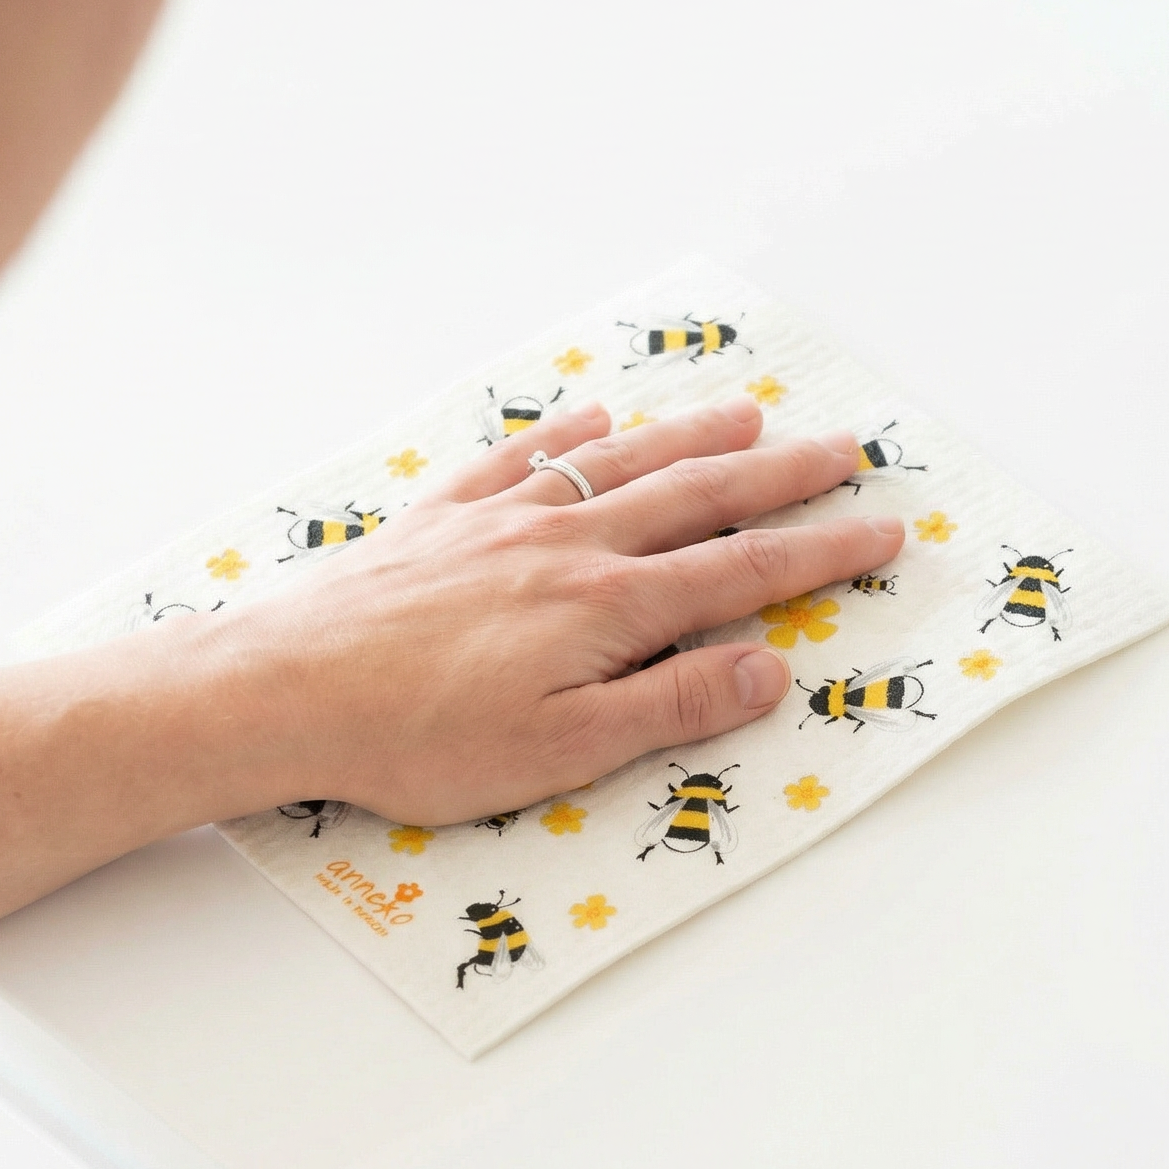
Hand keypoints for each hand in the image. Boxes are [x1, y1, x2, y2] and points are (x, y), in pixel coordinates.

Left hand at [235, 393, 903, 822]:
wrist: (287, 688)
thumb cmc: (420, 738)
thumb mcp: (563, 753)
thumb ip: (671, 707)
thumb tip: (770, 670)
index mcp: (609, 607)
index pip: (743, 572)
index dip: (821, 551)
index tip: (881, 528)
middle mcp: (568, 544)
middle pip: (697, 498)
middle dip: (780, 476)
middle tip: (842, 450)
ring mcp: (502, 521)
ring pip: (619, 465)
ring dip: (690, 438)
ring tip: (747, 415)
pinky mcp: (441, 519)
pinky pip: (519, 458)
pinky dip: (566, 435)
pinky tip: (592, 419)